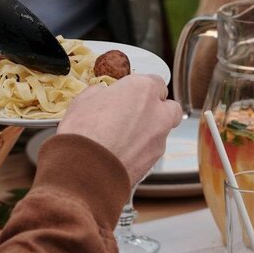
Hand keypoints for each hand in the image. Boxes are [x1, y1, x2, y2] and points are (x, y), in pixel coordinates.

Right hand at [57, 74, 181, 184]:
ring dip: (150, 131)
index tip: (132, 93)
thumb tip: (101, 95)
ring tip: (125, 137)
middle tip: (138, 113)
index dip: (143, 88)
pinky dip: (142, 151)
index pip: (156, 82)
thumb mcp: (84, 100)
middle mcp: (157, 112)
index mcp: (142, 89)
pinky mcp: (154, 161)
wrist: (85, 170)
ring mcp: (159, 138)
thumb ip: (101, 93)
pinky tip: (123, 153)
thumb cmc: (84, 131)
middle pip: (170, 107)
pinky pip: (152, 151)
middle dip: (158, 109)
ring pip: (163, 131)